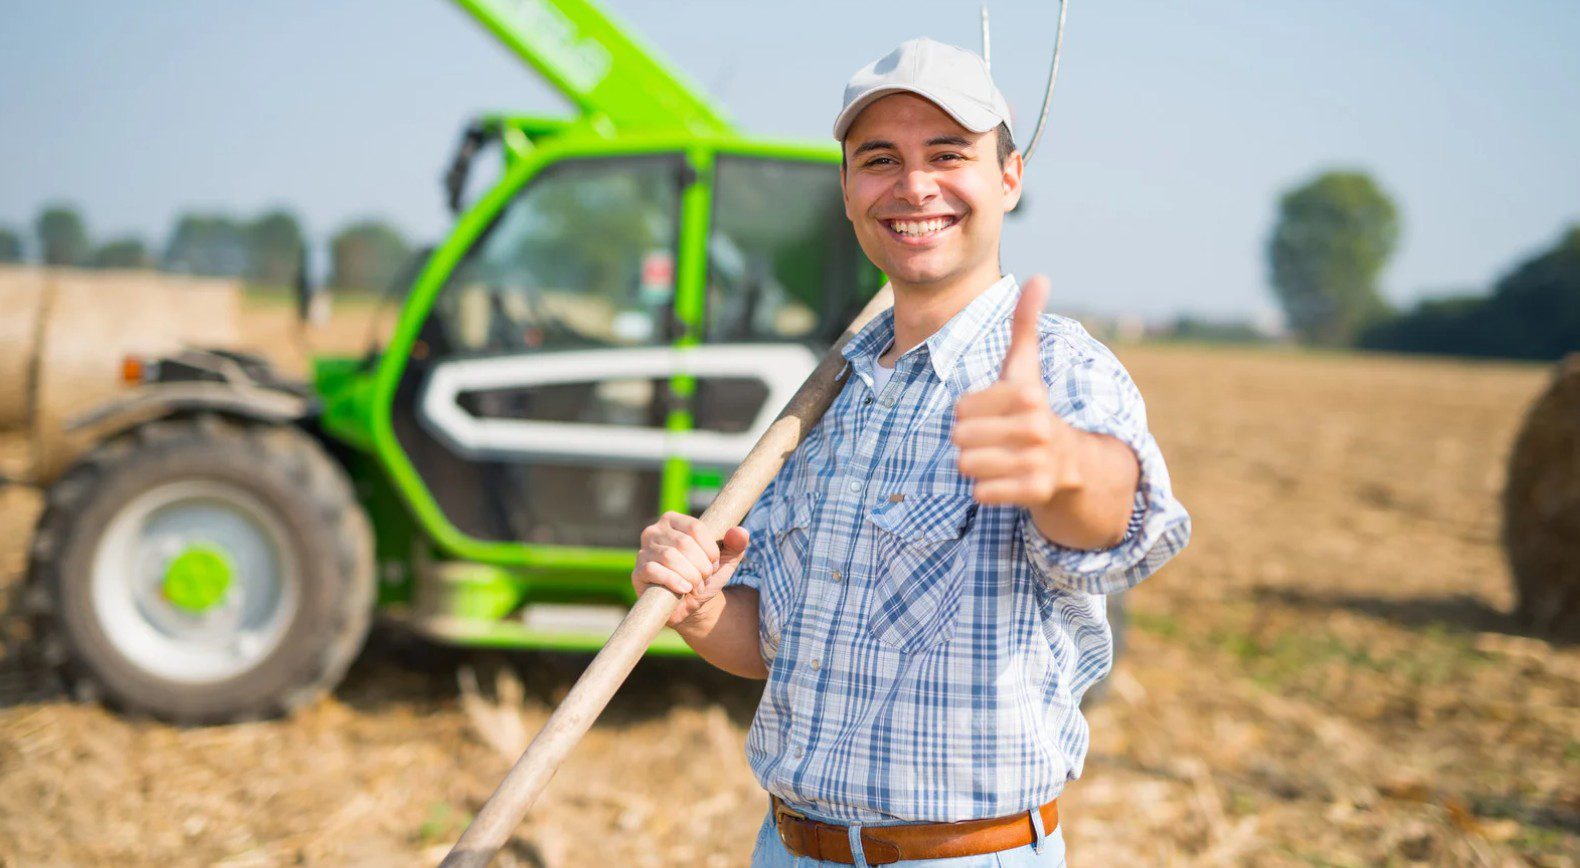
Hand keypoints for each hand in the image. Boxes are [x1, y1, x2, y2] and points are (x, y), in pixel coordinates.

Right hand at [633, 512, 749, 626]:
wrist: (692, 604)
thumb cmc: (706, 575)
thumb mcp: (726, 559)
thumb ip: (736, 543)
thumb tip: (741, 532)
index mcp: (674, 521)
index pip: (695, 528)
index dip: (710, 549)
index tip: (714, 564)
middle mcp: (654, 531)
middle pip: (683, 543)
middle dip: (701, 565)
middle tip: (705, 577)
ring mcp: (643, 551)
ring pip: (670, 557)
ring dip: (690, 575)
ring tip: (696, 585)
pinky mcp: (638, 572)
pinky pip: (654, 571)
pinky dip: (674, 581)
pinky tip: (684, 589)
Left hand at [952, 275, 1082, 506]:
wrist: (1073, 461)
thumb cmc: (1033, 408)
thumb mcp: (1025, 367)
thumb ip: (1025, 323)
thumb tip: (1040, 276)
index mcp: (1028, 395)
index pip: (961, 408)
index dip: (970, 412)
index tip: (993, 412)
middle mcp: (1037, 426)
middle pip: (960, 437)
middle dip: (969, 439)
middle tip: (994, 438)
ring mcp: (1038, 460)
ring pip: (967, 465)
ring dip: (976, 464)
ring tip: (999, 457)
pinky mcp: (1036, 490)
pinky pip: (981, 492)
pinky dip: (986, 489)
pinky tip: (1006, 478)